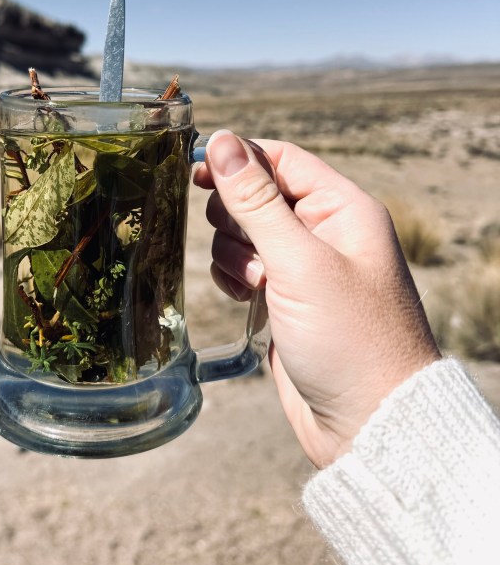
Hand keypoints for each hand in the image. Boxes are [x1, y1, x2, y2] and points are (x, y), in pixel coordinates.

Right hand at [194, 131, 440, 467]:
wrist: (365, 422)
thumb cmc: (348, 339)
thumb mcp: (299, 262)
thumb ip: (256, 200)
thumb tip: (223, 141)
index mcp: (343, 208)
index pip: (282, 159)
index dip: (239, 161)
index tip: (198, 173)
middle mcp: (326, 231)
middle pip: (256, 193)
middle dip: (236, 219)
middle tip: (252, 253)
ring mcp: (304, 266)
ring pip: (243, 232)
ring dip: (234, 255)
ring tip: (257, 286)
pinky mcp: (286, 298)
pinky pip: (242, 267)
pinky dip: (234, 278)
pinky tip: (247, 300)